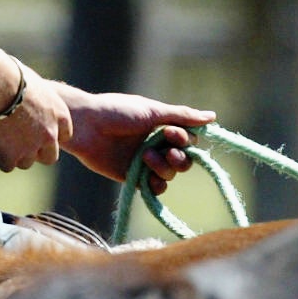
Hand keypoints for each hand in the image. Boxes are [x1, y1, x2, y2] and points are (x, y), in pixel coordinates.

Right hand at [0, 72, 74, 172]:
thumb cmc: (9, 74)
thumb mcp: (33, 84)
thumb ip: (36, 100)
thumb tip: (26, 97)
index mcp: (59, 114)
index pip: (64, 135)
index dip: (48, 135)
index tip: (35, 131)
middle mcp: (50, 134)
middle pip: (50, 157)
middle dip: (36, 152)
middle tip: (18, 142)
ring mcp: (32, 147)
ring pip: (26, 163)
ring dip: (14, 154)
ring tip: (0, 138)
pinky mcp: (12, 156)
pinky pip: (7, 166)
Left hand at [57, 89, 215, 192]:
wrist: (85, 126)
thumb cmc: (116, 112)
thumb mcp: (152, 111)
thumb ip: (182, 116)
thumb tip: (212, 116)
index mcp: (161, 127)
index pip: (188, 140)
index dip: (186, 140)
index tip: (173, 133)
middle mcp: (155, 145)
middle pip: (183, 160)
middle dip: (180, 158)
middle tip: (168, 150)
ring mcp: (144, 162)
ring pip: (170, 174)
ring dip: (164, 168)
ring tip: (146, 157)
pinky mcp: (131, 177)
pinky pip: (154, 187)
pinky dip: (156, 184)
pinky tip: (147, 175)